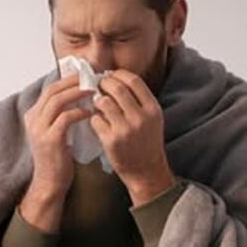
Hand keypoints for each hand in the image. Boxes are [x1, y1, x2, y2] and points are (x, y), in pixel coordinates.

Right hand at [23, 73, 93, 198]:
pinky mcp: (49, 140)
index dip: (67, 79)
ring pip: (57, 101)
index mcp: (33, 115)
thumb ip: (61, 115)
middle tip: (92, 77)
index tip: (85, 75)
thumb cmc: (57, 157)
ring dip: (77, 93)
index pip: (50, 89)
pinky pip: (66, 118)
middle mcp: (33, 119)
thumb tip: (79, 95)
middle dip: (73, 81)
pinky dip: (79, 112)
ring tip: (93, 91)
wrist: (50, 183)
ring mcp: (39, 129)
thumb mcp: (55, 131)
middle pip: (52, 90)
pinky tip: (91, 112)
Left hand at [90, 69, 175, 205]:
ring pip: (103, 102)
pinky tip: (98, 122)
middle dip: (103, 83)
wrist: (146, 171)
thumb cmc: (146, 142)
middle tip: (97, 86)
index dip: (118, 75)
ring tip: (97, 104)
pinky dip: (94, 118)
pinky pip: (95, 119)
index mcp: (152, 109)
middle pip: (116, 88)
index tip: (110, 76)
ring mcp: (125, 129)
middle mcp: (140, 117)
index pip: (133, 81)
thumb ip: (138, 100)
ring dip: (97, 100)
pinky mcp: (111, 140)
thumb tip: (114, 78)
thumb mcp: (151, 118)